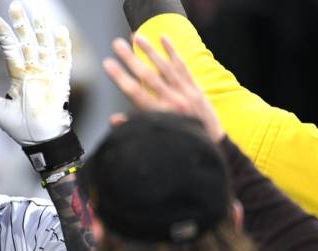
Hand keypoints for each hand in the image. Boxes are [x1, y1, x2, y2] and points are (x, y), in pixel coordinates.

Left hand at [0, 0, 72, 145]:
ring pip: (45, 46)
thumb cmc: (20, 127)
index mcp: (19, 75)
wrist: (39, 139)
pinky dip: (62, 45)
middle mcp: (34, 71)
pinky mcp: (60, 81)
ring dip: (41, 29)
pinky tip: (60, 31)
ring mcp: (48, 74)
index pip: (11, 49)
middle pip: (28, 42)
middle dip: (22, 24)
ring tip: (37, 13)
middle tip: (15, 6)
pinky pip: (63, 60)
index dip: (4, 35)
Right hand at [103, 35, 224, 142]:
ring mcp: (186, 93)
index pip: (135, 93)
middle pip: (147, 76)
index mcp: (161, 116)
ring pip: (165, 67)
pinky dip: (172, 52)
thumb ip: (135, 127)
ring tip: (135, 36)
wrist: (211, 147)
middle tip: (116, 44)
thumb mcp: (156, 140)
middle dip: (130, 59)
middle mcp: (173, 102)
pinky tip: (163, 38)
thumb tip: (113, 120)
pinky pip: (182, 67)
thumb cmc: (178, 144)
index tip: (107, 64)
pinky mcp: (195, 88)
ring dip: (149, 50)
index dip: (120, 77)